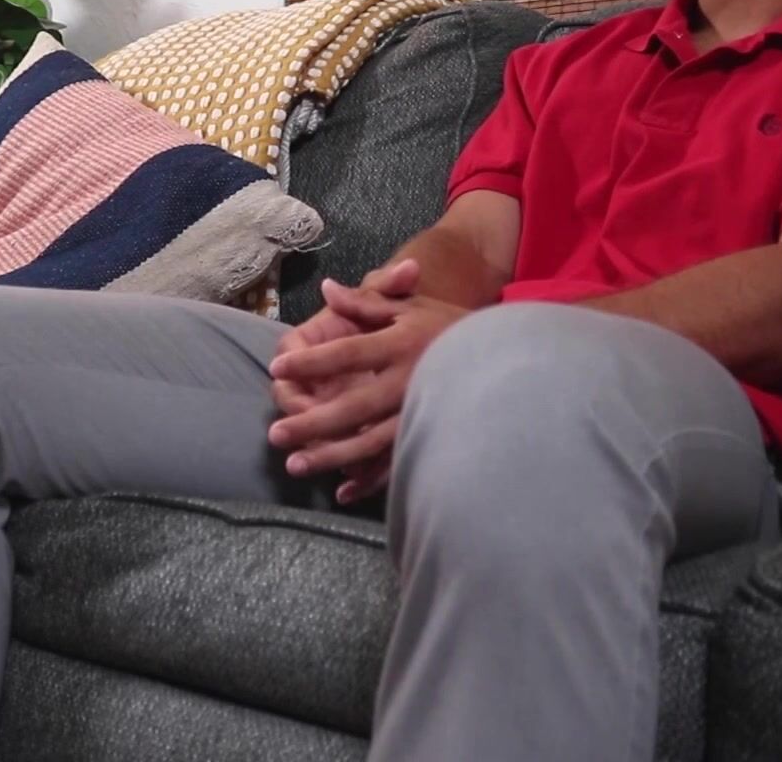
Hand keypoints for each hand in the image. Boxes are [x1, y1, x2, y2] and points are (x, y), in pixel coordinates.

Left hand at [267, 281, 468, 496]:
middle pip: (354, 406)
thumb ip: (366, 301)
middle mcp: (409, 382)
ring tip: (296, 466)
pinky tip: (343, 492)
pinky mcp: (434, 438)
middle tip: (275, 434)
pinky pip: (398, 462)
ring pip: (371, 442)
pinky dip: (370, 480)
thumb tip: (326, 289)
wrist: (505, 354)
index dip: (311, 361)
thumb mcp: (410, 306)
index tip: (277, 367)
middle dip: (312, 423)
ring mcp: (422, 414)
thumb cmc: (449, 326)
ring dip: (332, 457)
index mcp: (400, 345)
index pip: (348, 352)